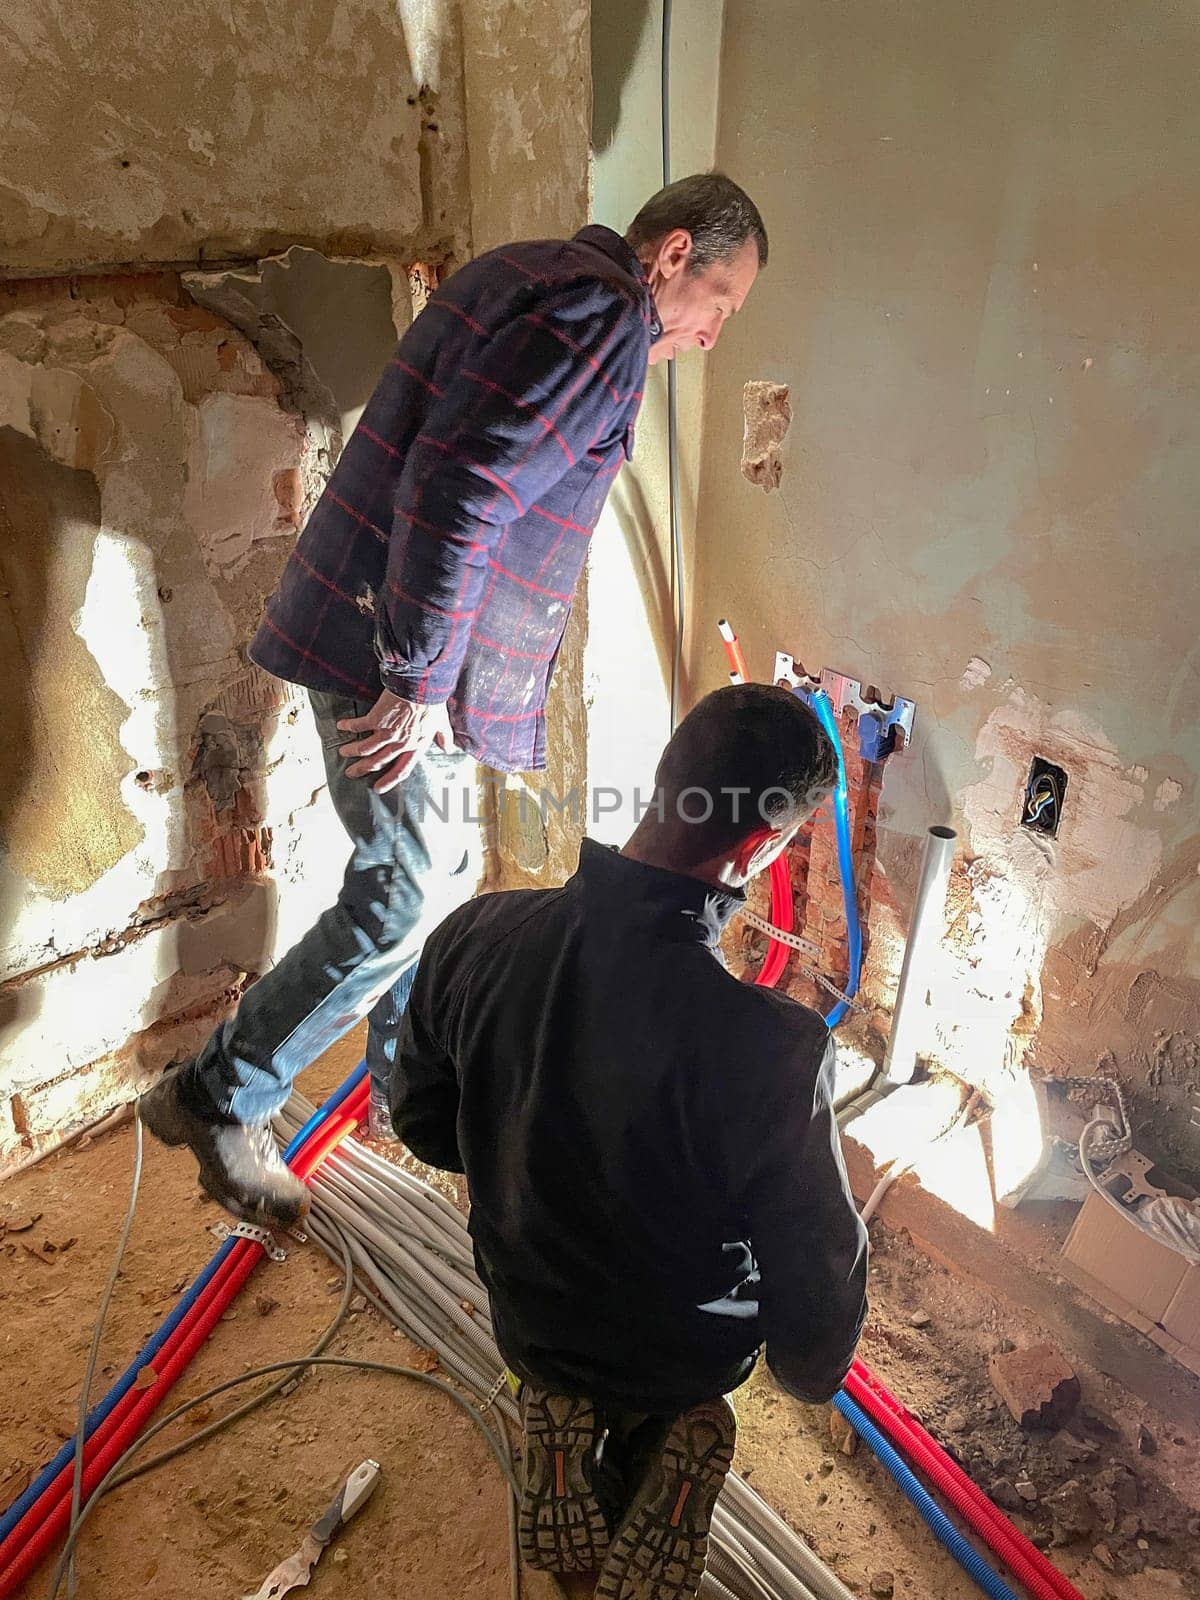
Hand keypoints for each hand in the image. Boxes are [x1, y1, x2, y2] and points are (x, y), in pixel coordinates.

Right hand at [337, 689, 455, 792]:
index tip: (378, 788)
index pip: (402, 770)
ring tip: (343, 752)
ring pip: (365, 749)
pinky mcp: (376, 719)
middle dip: (362, 769)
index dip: (390, 781)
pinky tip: (341, 726)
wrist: (421, 685)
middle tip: (351, 773)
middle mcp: (400, 744)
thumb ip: (444, 737)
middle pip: (378, 762)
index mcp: (416, 746)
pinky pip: (358, 726)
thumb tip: (448, 748)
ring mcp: (387, 733)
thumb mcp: (442, 722)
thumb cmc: (432, 701)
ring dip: (352, 751)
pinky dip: (348, 726)